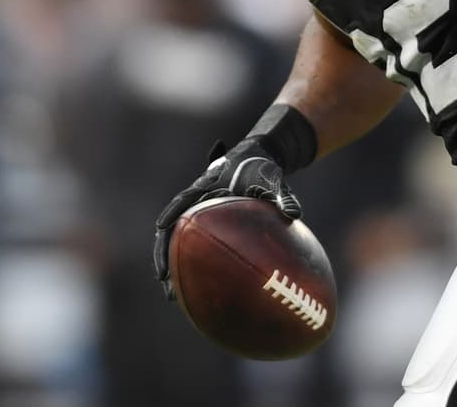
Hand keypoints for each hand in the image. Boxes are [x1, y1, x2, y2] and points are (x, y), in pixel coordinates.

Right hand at [152, 137, 301, 299]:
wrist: (261, 161)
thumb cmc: (264, 170)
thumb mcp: (273, 179)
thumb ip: (282, 196)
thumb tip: (294, 214)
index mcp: (209, 184)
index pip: (184, 198)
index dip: (172, 212)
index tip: (161, 227)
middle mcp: (199, 200)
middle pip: (174, 226)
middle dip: (164, 251)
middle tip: (163, 277)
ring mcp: (201, 213)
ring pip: (181, 241)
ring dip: (174, 264)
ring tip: (173, 295)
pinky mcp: (209, 224)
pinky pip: (198, 246)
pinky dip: (194, 265)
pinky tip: (198, 290)